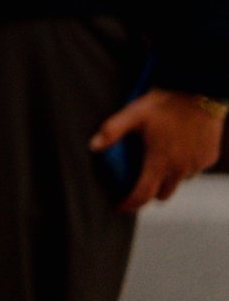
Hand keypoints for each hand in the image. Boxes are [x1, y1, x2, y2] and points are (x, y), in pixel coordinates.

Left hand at [90, 88, 226, 210]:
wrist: (199, 93)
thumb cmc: (163, 103)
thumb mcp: (133, 114)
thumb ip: (112, 131)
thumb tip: (92, 146)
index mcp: (160, 161)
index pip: (143, 194)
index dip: (130, 204)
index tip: (120, 207)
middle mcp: (181, 168)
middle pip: (163, 193)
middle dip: (150, 191)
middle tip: (139, 181)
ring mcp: (197, 164)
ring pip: (180, 181)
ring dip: (169, 177)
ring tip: (158, 159)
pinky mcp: (209, 158)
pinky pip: (194, 169)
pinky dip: (185, 165)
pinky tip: (177, 148)